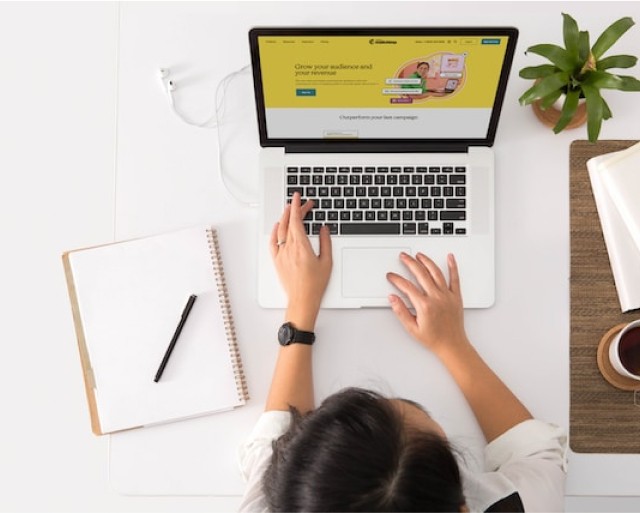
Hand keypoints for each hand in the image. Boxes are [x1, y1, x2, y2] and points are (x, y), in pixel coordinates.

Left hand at [270, 193, 331, 329]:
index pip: (297, 220)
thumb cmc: (315, 284)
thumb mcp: (327, 261)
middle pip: (289, 223)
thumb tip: (324, 229)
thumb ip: (325, 242)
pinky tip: (278, 226)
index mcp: (302, 247)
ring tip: (289, 210)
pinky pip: (273, 242)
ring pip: (280, 230)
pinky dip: (275, 231)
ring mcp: (281, 254)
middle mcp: (289, 249)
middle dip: (295, 210)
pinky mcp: (277, 261)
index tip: (299, 198)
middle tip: (301, 203)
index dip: (298, 207)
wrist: (302, 300)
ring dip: (284, 217)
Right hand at [386, 252, 467, 357]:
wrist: (452, 345)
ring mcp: (447, 296)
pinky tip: (450, 257)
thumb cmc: (434, 339)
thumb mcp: (412, 328)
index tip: (391, 276)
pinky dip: (453, 266)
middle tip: (403, 256)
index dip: (397, 279)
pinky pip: (455, 278)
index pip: (407, 286)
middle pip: (421, 274)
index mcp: (424, 306)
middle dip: (410, 263)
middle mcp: (436, 298)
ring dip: (426, 261)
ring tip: (419, 255)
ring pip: (436, 273)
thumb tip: (393, 298)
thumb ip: (401, 311)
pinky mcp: (456, 296)